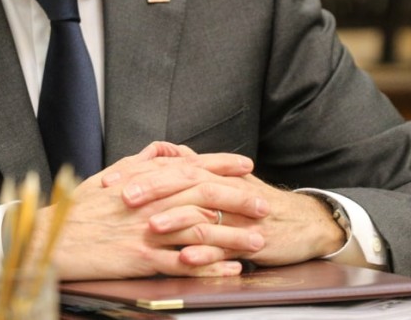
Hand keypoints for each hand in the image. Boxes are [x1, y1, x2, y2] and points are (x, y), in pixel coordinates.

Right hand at [39, 142, 258, 279]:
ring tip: (258, 239)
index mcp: (144, 181)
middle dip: (238, 199)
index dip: (221, 164)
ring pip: (199, 230)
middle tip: (265, 203)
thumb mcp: (108, 177)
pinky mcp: (141, 258)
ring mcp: (147, 230)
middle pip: (203, 196)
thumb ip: (140, 162)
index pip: (191, 167)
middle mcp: (150, 202)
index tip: (246, 165)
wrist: (51, 239)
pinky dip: (210, 267)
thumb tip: (164, 151)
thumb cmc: (77, 210)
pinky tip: (230, 270)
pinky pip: (183, 264)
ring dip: (233, 236)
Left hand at [114, 160, 346, 269]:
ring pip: (203, 213)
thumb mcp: (223, 182)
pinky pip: (225, 246)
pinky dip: (206, 252)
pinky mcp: (249, 240)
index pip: (171, 167)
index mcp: (211, 175)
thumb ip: (194, 166)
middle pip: (185, 183)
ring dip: (176, 219)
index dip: (139, 173)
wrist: (301, 223)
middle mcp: (221, 190)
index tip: (109, 180)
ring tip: (150, 226)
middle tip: (123, 196)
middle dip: (153, 189)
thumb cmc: (254, 204)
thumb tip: (167, 153)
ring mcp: (235, 215)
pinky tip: (187, 257)